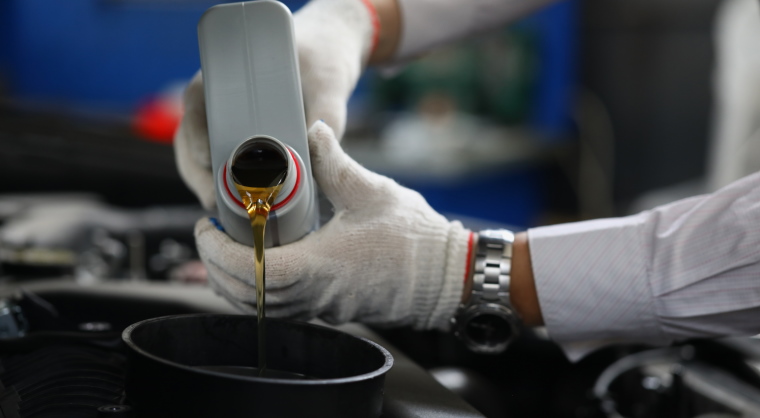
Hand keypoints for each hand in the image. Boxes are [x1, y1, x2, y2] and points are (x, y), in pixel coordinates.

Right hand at [174, 0, 375, 209]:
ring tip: (222, 212)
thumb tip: (316, 149)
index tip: (207, 158)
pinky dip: (223, 182)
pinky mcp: (241, 134)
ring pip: (201, 152)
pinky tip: (235, 206)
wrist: (329, 51)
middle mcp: (220, 94)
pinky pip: (221, 159)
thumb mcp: (329, 81)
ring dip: (206, 182)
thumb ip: (327, 113)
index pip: (198, 101)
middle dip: (198, 171)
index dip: (197, 132)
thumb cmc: (323, 57)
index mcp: (230, 71)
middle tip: (214, 201)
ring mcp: (227, 115)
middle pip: (192, 134)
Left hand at [195, 122, 471, 329]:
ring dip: (234, 283)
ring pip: (261, 308)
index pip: (252, 270)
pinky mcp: (331, 311)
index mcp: (320, 264)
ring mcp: (323, 307)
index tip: (207, 227)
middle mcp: (316, 294)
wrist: (448, 278)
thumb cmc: (416, 240)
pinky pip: (281, 309)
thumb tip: (313, 130)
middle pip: (246, 295)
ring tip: (227, 250)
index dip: (219, 251)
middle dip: (215, 267)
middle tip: (208, 234)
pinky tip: (260, 267)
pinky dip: (258, 292)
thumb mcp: (371, 191)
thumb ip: (334, 161)